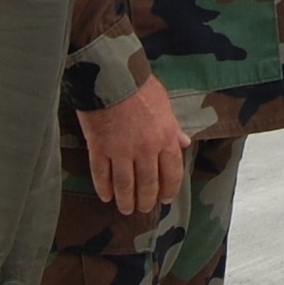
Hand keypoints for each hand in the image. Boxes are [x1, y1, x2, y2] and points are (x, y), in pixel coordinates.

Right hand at [75, 76, 190, 214]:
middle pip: (148, 184)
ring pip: (125, 186)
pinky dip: (104, 189)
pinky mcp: (99, 149)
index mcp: (165, 137)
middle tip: (144, 208)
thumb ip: (173, 128)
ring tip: (125, 208)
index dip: (169, 189)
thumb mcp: (165, 104)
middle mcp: (145, 149)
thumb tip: (184, 143)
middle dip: (147, 200)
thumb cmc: (140, 86)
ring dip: (126, 201)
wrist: (112, 75)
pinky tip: (106, 196)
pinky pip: (102, 176)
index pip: (172, 172)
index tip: (166, 198)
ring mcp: (121, 151)